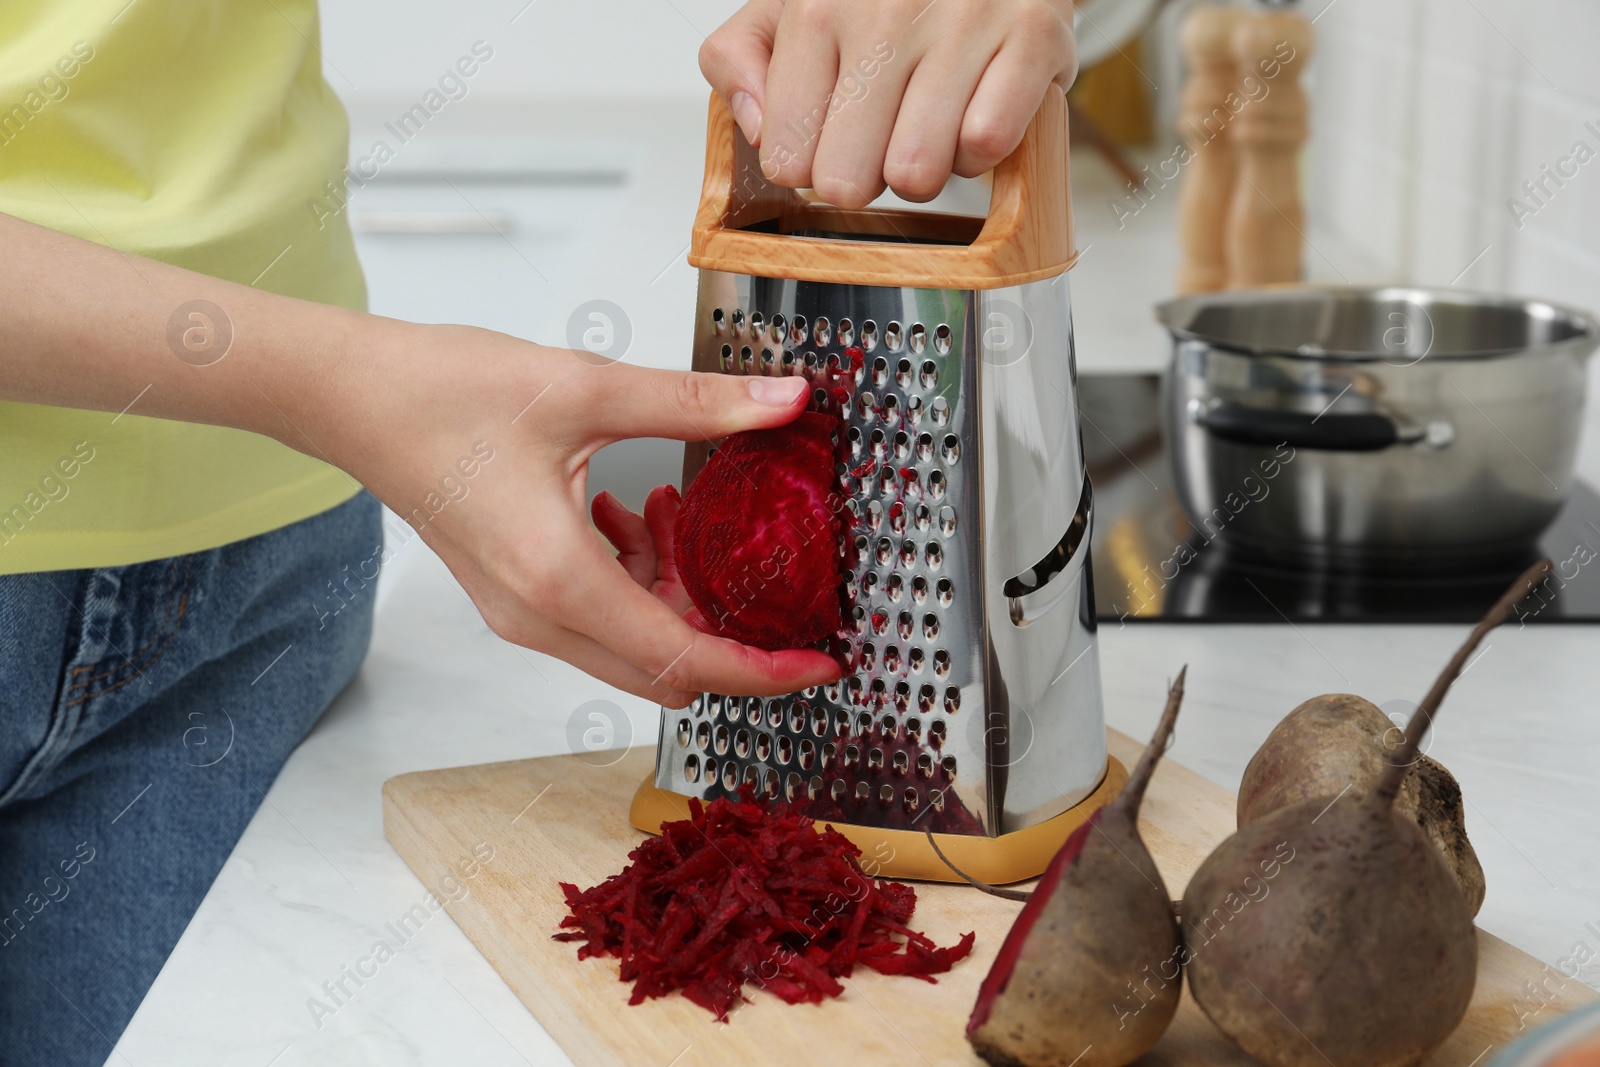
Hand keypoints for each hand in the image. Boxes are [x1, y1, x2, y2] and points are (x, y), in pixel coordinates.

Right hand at [337, 323, 841, 707]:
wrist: (352, 398)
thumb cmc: (442, 395)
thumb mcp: (587, 389)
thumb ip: (696, 403)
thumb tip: (781, 403)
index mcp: (561, 582)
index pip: (685, 662)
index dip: (763, 671)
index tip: (818, 663)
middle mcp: (539, 617)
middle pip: (664, 669)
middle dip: (729, 633)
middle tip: (769, 578)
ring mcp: (520, 613)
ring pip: (632, 643)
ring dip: (677, 594)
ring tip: (679, 512)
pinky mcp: (511, 594)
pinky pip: (597, 614)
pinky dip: (635, 578)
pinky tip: (632, 509)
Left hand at [700, 0, 1076, 207]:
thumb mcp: (788, 10)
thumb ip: (737, 61)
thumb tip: (757, 130)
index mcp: (815, 10)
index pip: (785, 157)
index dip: (809, 167)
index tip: (829, 141)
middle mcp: (885, 12)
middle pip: (847, 180)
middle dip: (865, 178)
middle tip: (881, 141)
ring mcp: (962, 22)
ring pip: (918, 173)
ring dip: (925, 169)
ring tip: (930, 124)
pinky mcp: (1032, 37)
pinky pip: (987, 144)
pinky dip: (982, 152)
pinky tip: (972, 114)